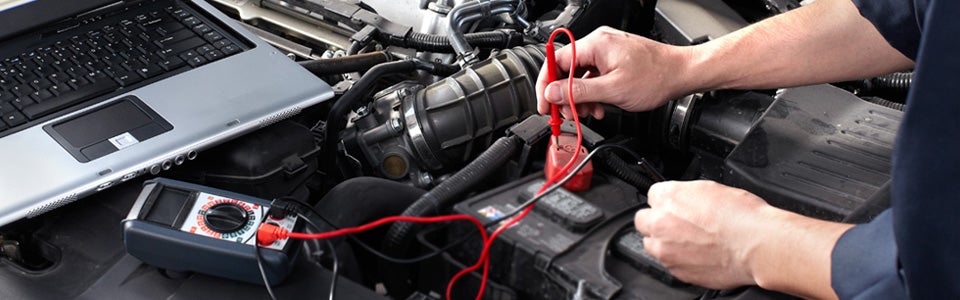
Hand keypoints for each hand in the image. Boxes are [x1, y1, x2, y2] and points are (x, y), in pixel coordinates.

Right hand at [536, 26, 694, 118]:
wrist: (682, 74)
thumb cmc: (656, 77)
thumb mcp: (612, 90)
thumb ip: (578, 91)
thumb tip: (552, 93)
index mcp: (595, 44)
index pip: (556, 61)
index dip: (546, 85)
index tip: (544, 104)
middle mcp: (599, 43)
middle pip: (566, 70)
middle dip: (564, 95)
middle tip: (566, 115)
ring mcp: (607, 51)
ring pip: (580, 75)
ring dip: (579, 97)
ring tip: (588, 113)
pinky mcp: (614, 60)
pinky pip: (593, 76)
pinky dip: (592, 93)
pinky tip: (598, 106)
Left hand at [635, 180, 851, 299]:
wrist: (758, 245)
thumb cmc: (743, 216)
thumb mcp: (711, 189)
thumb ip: (685, 193)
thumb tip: (681, 198)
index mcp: (668, 198)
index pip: (652, 195)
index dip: (667, 201)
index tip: (676, 206)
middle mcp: (661, 224)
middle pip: (644, 221)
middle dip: (658, 221)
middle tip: (679, 223)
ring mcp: (666, 250)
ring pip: (652, 244)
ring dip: (665, 242)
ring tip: (690, 241)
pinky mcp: (676, 271)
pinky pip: (669, 263)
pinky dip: (679, 259)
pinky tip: (698, 254)